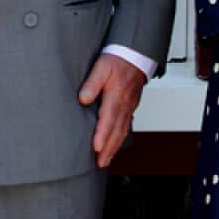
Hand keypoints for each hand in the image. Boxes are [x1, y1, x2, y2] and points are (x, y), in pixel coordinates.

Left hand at [78, 53, 145, 167]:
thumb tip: (83, 99)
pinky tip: (115, 144)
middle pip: (116, 131)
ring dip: (115, 147)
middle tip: (100, 163)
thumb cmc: (117, 60)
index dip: (102, 135)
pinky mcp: (129, 107)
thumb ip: (92, 83)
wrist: (135, 55)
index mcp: (116, 96)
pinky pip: (126, 126)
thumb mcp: (101, 67)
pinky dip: (120, 138)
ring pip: (122, 131)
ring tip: (106, 160)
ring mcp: (128, 107)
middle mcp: (124, 105)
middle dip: (109, 149)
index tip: (97, 148)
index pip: (108, 119)